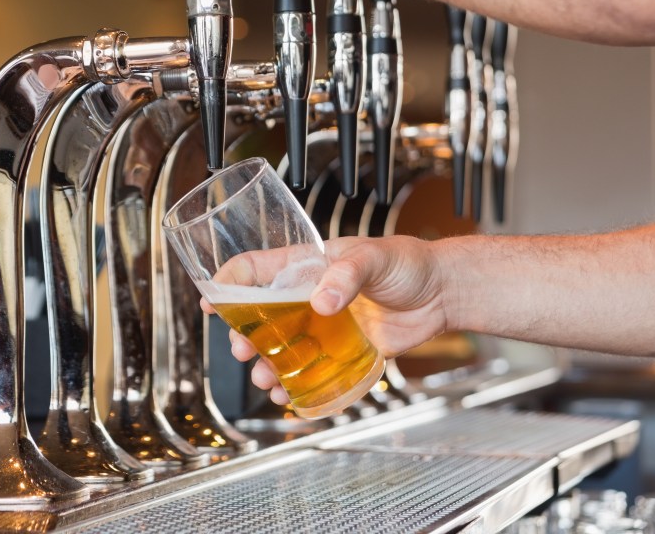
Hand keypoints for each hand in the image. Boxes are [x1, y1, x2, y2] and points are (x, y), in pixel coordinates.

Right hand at [201, 235, 448, 404]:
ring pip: (282, 347)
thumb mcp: (375, 257)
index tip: (211, 302)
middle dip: (244, 335)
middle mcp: (310, 296)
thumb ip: (347, 276)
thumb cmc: (409, 263)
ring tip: (265, 380)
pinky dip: (296, 384)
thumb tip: (321, 303)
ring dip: (267, 365)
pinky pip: (311, 369)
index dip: (230, 283)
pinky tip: (289, 396)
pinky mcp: (343, 350)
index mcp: (309, 266)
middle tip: (242, 351)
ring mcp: (325, 325)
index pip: (257, 269)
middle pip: (262, 316)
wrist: (443, 293)